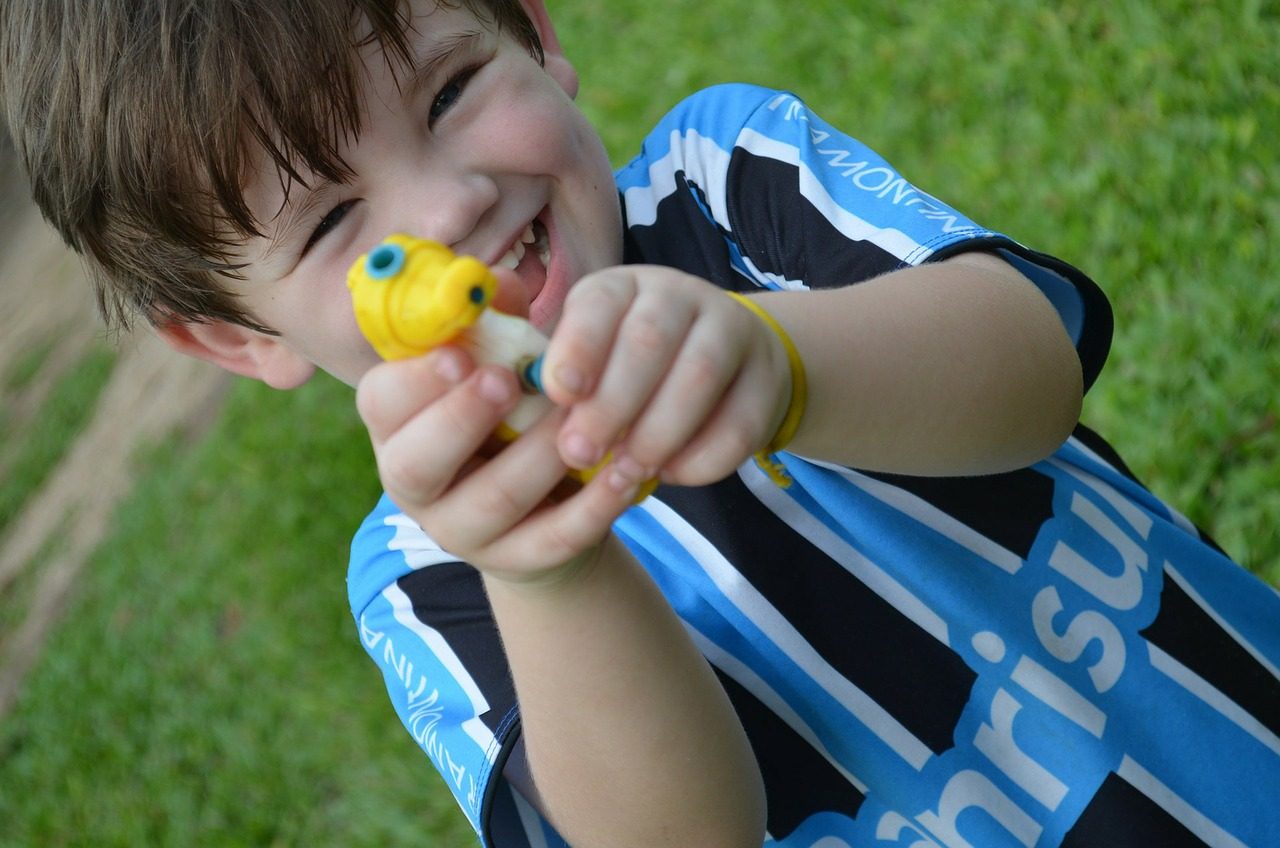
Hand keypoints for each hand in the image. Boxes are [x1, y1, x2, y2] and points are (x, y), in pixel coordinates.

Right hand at [355, 347, 643, 583]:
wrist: (544, 504)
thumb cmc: (512, 411)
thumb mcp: (500, 362)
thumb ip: (496, 322)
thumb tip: (501, 283)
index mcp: (399, 424)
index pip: (380, 401)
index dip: (416, 378)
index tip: (461, 352)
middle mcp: (415, 482)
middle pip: (415, 463)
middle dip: (459, 419)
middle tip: (505, 381)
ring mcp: (461, 530)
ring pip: (492, 500)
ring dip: (538, 456)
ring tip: (581, 422)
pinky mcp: (517, 562)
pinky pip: (550, 540)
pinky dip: (591, 509)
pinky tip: (623, 474)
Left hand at [539, 265, 791, 486]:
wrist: (725, 370)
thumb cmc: (626, 371)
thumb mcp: (586, 358)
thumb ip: (549, 374)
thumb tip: (499, 397)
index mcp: (621, 287)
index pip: (600, 303)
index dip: (578, 346)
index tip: (559, 393)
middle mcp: (677, 295)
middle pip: (649, 340)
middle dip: (612, 403)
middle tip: (581, 453)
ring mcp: (730, 330)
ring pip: (699, 375)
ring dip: (658, 432)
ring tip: (626, 471)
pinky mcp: (767, 377)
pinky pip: (740, 420)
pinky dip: (702, 456)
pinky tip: (671, 475)